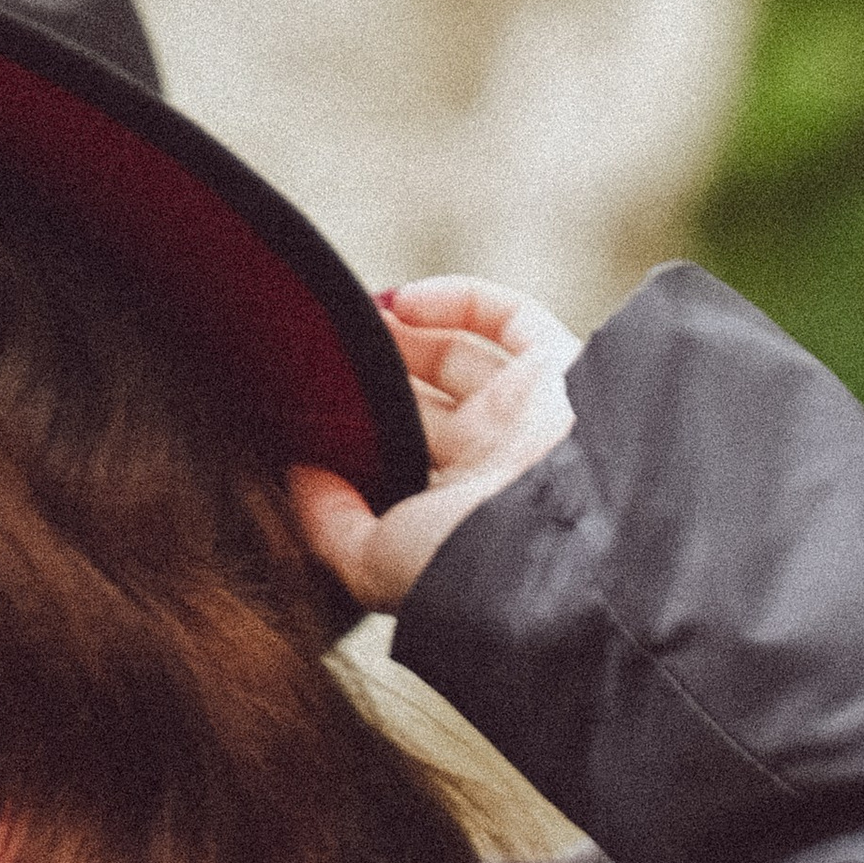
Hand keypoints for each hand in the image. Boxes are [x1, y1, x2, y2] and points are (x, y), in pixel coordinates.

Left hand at [290, 279, 579, 615]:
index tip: (301, 407)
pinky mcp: (563, 365)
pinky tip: (401, 301)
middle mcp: (494, 465)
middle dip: (372, 379)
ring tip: (348, 322)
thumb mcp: (375, 563)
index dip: (353, 434)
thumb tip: (294, 479)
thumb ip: (328, 527)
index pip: (397, 465)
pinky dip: (457, 299)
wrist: (569, 532)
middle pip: (421, 407)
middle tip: (317, 355)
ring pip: (459, 358)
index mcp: (456, 516)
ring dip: (402, 335)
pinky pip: (511, 317)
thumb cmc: (469, 559)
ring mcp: (529, 414)